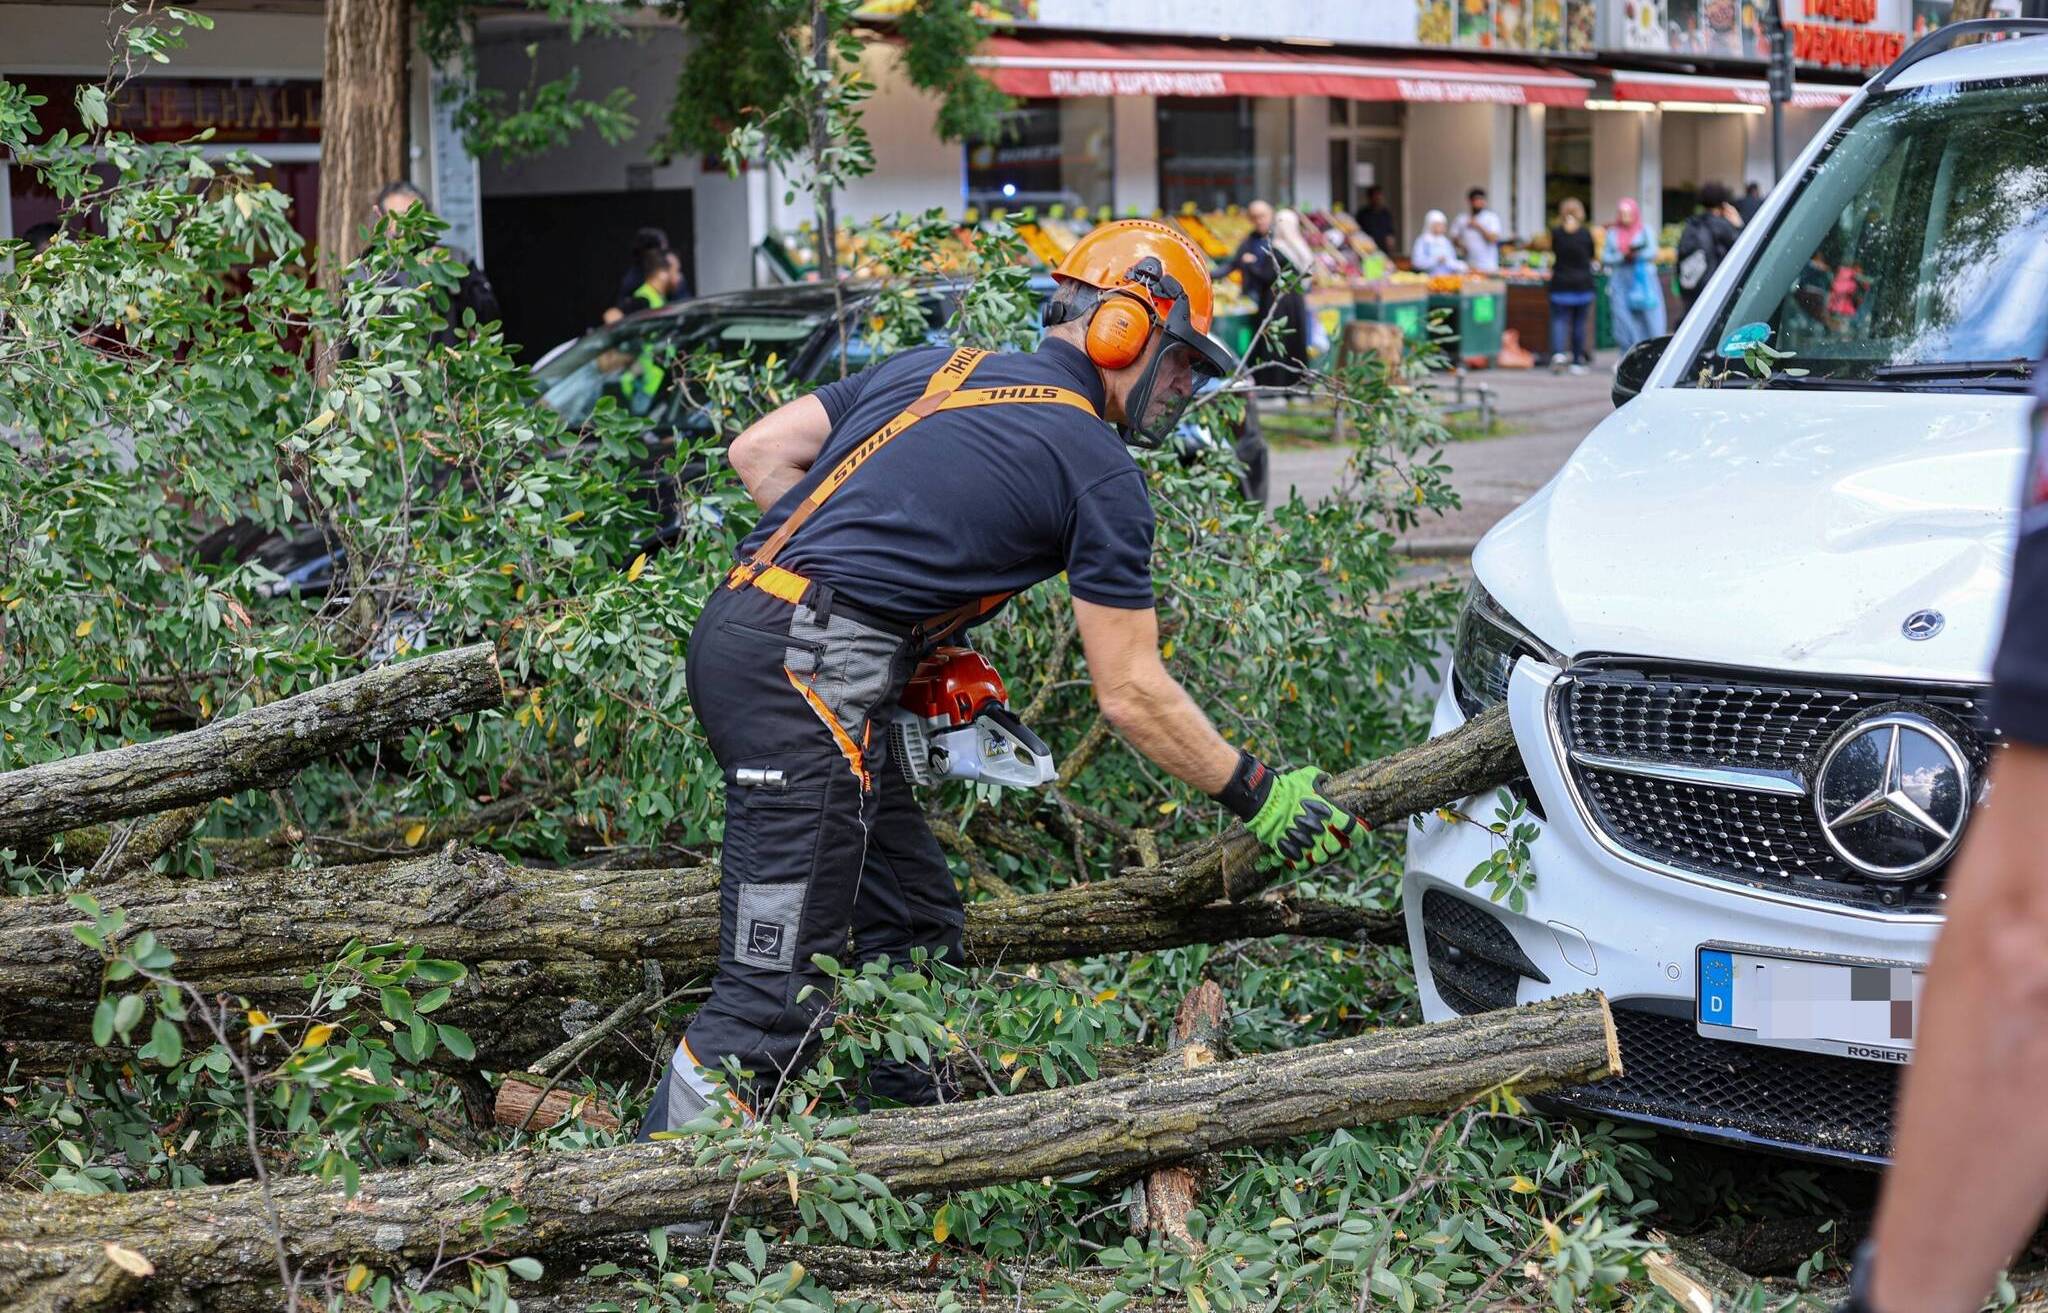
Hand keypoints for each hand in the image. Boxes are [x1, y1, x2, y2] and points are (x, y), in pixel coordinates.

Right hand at [1243, 764, 1362, 870]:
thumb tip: (1326, 778)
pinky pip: (1304, 864)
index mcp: (1329, 813)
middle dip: (1339, 846)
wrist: (1264, 800)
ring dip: (1323, 854)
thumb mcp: (1307, 776)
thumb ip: (1320, 778)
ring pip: (1322, 858)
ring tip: (1318, 849)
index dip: (1360, 834)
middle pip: (1339, 848)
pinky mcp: (1291, 850)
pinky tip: (1303, 856)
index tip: (1359, 835)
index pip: (1354, 829)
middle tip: (1335, 841)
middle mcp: (1321, 830)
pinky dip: (1305, 862)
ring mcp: (1306, 842)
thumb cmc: (1287, 787)